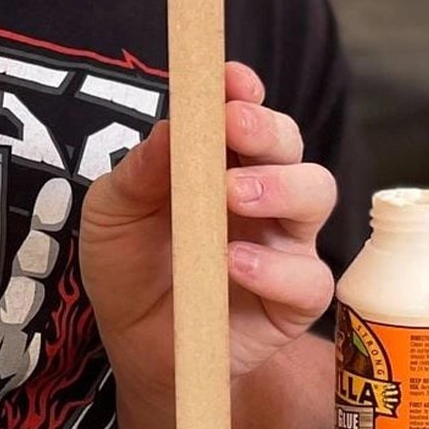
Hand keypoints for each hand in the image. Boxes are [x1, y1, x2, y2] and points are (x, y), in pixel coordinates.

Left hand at [78, 62, 336, 428]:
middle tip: (234, 128)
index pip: (245, 113)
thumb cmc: (128, 268)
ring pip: (317, 195)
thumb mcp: (111, 214)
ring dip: (280, 186)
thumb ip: (139, 171)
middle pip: (290, 144)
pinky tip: (235, 263)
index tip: (229, 79)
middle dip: (266, 129)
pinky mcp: (294, 301)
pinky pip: (308, 277)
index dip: (243, 91)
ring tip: (234, 195)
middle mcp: (261, 193)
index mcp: (218, 161)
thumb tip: (173, 126)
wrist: (134, 349)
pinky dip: (274, 266)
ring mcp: (284, 243)